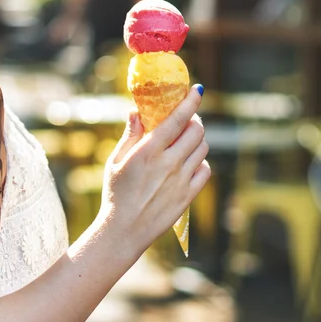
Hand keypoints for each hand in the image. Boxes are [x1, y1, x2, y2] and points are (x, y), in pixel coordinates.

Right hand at [101, 85, 210, 248]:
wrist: (123, 231)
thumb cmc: (115, 194)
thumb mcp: (116, 161)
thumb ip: (131, 135)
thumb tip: (137, 111)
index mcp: (149, 152)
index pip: (177, 119)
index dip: (191, 101)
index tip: (198, 90)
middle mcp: (169, 163)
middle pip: (197, 131)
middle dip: (194, 121)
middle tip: (186, 121)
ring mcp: (181, 181)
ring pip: (203, 149)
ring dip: (197, 140)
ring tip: (185, 143)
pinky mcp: (188, 196)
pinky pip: (205, 171)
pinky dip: (200, 163)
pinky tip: (188, 164)